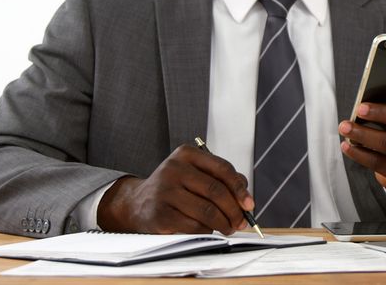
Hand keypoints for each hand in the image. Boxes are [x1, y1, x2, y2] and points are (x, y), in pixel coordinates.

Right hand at [97, 144, 253, 233]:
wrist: (137, 203)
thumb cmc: (175, 188)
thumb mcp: (195, 174)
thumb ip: (221, 180)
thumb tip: (246, 199)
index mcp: (186, 154)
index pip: (222, 168)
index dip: (240, 188)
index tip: (249, 204)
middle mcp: (173, 169)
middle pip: (216, 191)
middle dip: (234, 210)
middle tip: (241, 222)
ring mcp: (164, 191)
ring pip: (207, 211)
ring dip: (223, 223)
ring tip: (228, 228)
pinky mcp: (160, 214)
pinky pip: (193, 225)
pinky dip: (207, 230)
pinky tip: (208, 230)